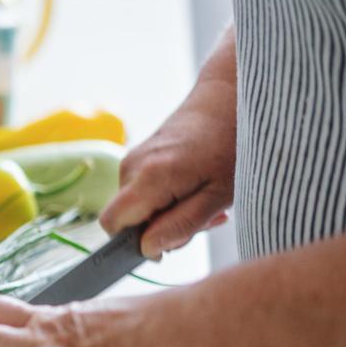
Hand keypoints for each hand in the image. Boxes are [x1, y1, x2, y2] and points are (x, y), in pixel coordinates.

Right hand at [99, 84, 235, 258]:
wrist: (230, 98)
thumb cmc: (232, 145)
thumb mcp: (218, 196)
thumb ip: (181, 226)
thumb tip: (148, 248)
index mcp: (148, 177)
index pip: (112, 224)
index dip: (135, 242)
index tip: (170, 240)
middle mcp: (131, 167)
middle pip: (127, 218)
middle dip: (159, 228)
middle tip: (203, 219)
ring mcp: (132, 159)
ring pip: (137, 206)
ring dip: (168, 213)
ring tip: (204, 200)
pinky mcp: (139, 156)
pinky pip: (142, 191)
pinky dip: (167, 198)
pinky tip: (195, 188)